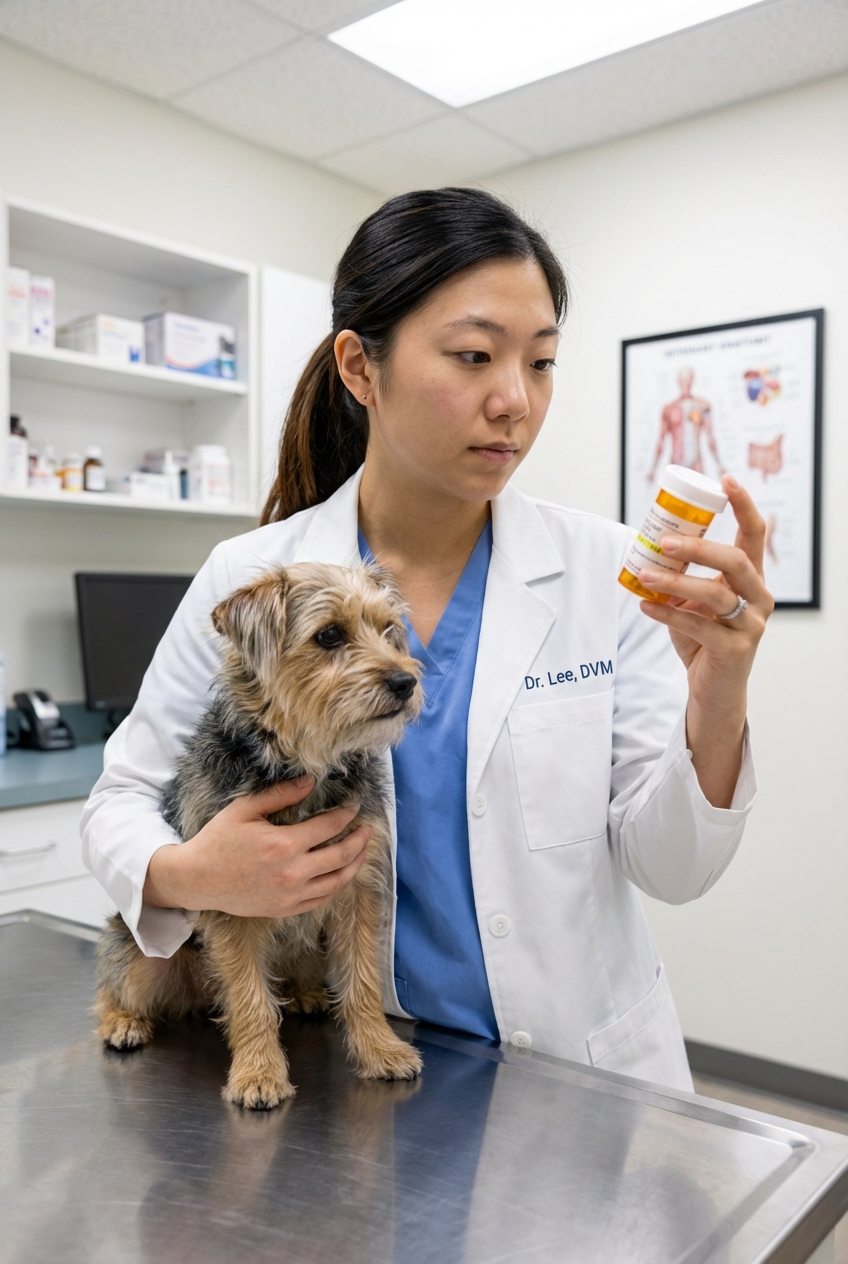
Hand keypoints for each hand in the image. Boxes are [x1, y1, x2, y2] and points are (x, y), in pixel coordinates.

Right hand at [143, 778, 371, 917]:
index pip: (329, 827)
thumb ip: (280, 794)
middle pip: (341, 855)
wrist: (197, 879)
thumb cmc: (219, 839)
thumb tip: (310, 781)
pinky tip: (342, 874)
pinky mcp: (285, 910)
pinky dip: (337, 886)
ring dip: (355, 864)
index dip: (346, 815)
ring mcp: (290, 895)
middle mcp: (292, 872)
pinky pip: (322, 899)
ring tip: (363, 851)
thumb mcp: (245, 809)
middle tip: (369, 829)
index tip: (355, 806)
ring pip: (337, 881)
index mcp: (284, 844)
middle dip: (360, 840)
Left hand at [636, 475, 773, 805]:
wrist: (714, 689)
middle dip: (698, 546)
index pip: (755, 535)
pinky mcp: (735, 650)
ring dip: (675, 581)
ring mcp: (751, 625)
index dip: (744, 505)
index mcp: (751, 580)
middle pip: (734, 561)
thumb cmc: (703, 639)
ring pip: (715, 594)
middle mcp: (759, 599)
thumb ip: (682, 574)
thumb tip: (650, 544)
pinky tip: (644, 605)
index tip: (726, 480)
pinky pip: (698, 626)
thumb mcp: (693, 601)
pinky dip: (667, 613)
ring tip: (643, 574)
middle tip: (663, 539)